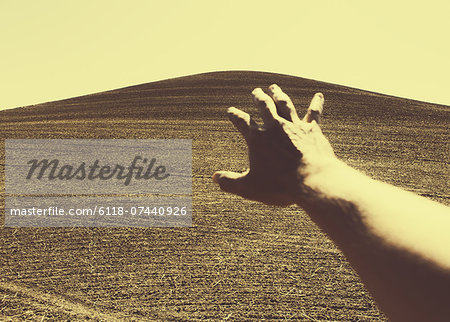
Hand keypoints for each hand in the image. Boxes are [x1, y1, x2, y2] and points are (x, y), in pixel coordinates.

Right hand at [212, 85, 335, 205]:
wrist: (311, 181)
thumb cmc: (279, 186)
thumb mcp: (249, 187)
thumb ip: (230, 182)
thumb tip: (214, 178)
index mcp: (257, 138)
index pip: (241, 122)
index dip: (235, 115)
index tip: (231, 111)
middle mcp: (275, 127)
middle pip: (264, 107)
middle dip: (258, 98)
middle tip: (256, 91)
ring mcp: (294, 126)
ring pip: (284, 105)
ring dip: (279, 95)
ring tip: (274, 88)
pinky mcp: (312, 130)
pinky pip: (314, 113)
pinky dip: (316, 103)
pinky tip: (319, 96)